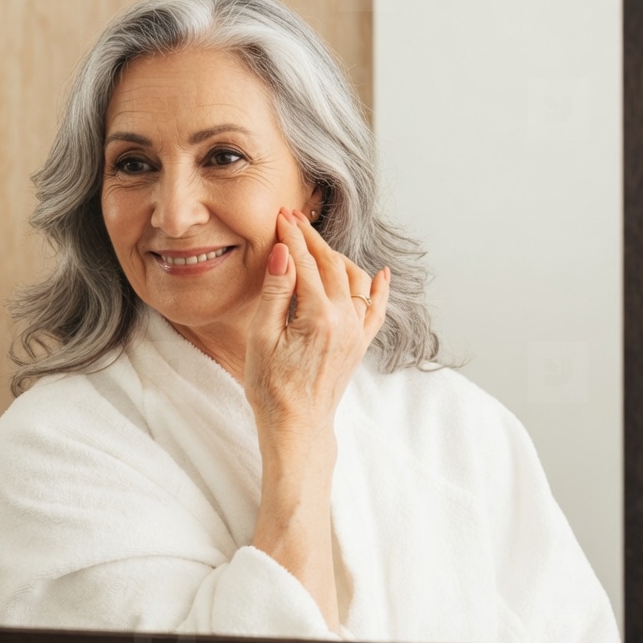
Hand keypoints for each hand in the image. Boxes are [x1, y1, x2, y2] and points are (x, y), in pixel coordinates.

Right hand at [243, 208, 390, 439]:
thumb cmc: (271, 387)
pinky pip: (376, 309)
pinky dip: (378, 288)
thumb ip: (276, 291)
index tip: (281, 216)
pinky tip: (380, 273)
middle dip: (312, 239)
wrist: (297, 426)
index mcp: (319, 316)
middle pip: (331, 265)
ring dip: (336, 256)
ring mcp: (357, 332)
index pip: (305, 263)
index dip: (291, 237)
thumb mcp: (262, 337)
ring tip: (316, 242)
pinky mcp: (360, 344)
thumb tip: (283, 252)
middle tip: (294, 219)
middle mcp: (345, 320)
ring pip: (354, 279)